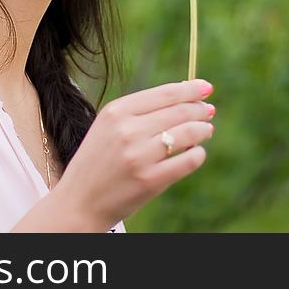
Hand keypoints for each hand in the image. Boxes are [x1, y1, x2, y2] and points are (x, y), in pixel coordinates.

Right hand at [53, 78, 215, 229]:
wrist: (80, 201)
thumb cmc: (98, 161)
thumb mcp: (108, 127)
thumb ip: (140, 111)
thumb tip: (185, 97)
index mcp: (116, 111)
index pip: (165, 93)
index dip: (190, 88)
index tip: (205, 87)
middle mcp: (128, 130)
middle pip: (180, 111)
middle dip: (200, 109)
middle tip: (208, 110)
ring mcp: (140, 156)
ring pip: (188, 133)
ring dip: (203, 129)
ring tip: (206, 130)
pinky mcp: (151, 180)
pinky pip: (189, 160)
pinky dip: (198, 154)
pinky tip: (196, 153)